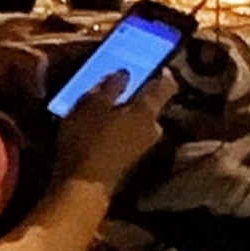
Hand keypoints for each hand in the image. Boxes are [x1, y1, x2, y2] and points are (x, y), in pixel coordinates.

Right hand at [51, 68, 174, 193]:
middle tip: (120, 88)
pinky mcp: (130, 160)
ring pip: (140, 122)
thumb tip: (126, 72)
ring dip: (127, 115)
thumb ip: (110, 87)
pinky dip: (120, 130)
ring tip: (106, 110)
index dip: (162, 72)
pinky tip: (101, 129)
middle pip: (152, 106)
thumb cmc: (87, 140)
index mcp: (147, 110)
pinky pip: (130, 136)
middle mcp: (152, 127)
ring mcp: (143, 147)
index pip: (166, 85)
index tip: (156, 64)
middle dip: (138, 97)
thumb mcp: (91, 105)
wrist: (83, 186)